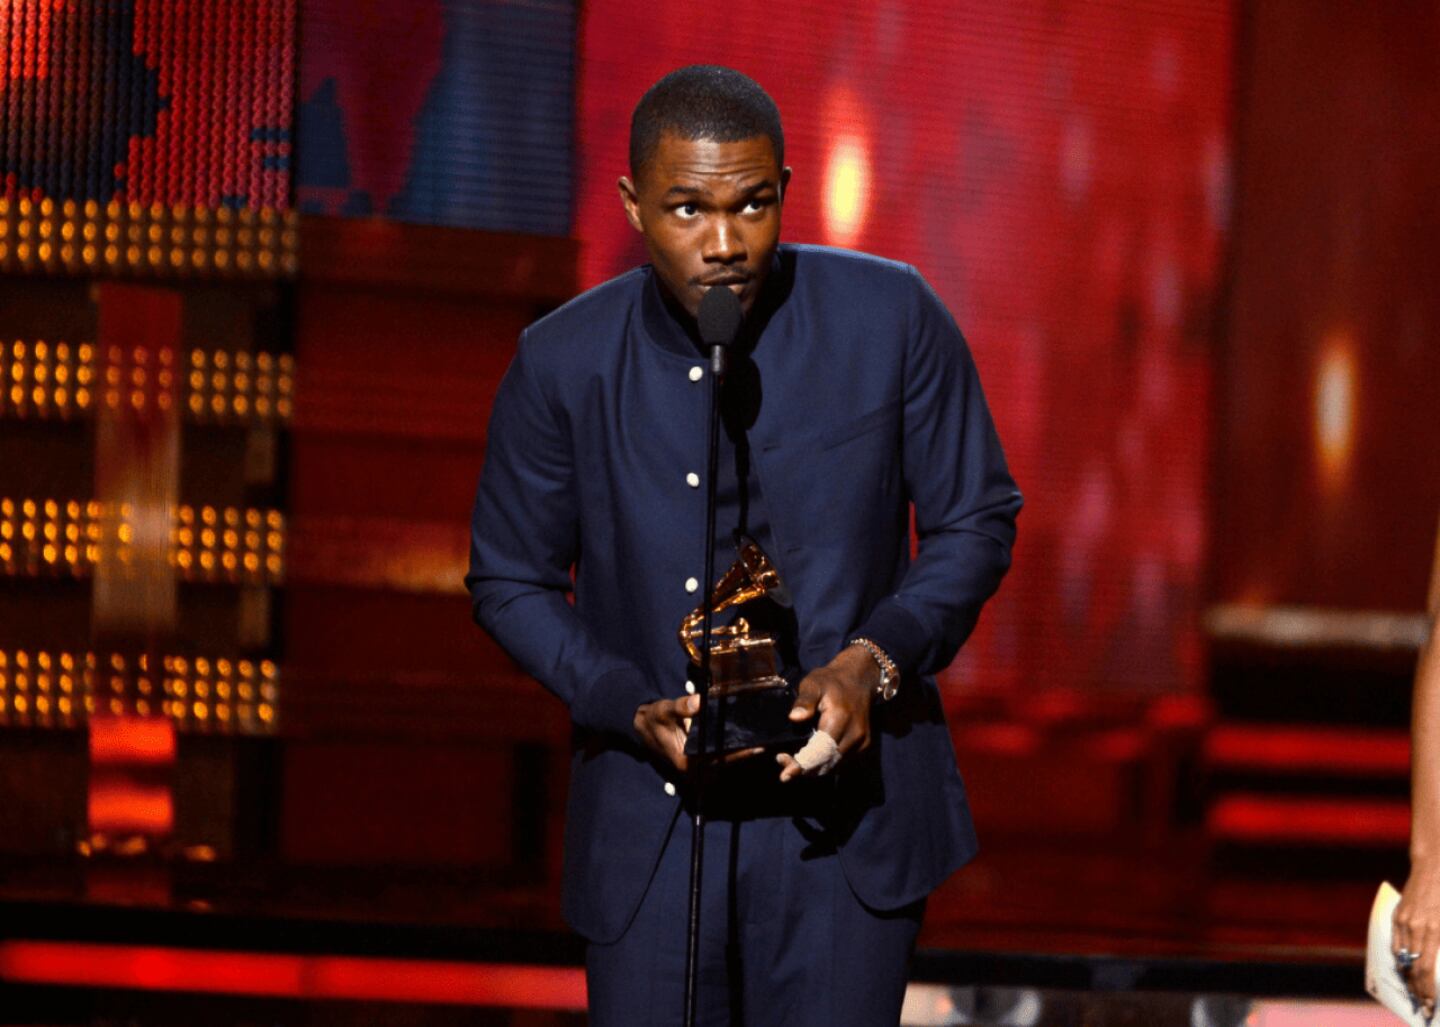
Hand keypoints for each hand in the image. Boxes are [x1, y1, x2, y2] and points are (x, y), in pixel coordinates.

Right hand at [633, 694, 763, 774]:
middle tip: (768, 741)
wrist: (642, 727)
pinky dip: (733, 750)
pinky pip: (720, 758)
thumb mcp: (664, 710)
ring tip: (763, 739)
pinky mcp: (699, 761)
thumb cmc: (654, 719)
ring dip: (741, 752)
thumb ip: (681, 706)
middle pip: (726, 763)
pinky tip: (747, 738)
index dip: (740, 754)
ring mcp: (697, 767)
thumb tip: (700, 701)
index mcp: (688, 762)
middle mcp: (694, 770)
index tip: (758, 746)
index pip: (720, 760)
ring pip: (725, 762)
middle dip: (746, 753)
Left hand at [777, 645, 877, 781]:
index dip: (802, 763)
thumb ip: (805, 700)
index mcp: (840, 718)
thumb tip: (794, 717)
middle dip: (804, 769)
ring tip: (792, 765)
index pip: (820, 750)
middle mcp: (854, 733)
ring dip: (813, 769)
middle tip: (784, 770)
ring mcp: (861, 741)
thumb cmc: (831, 682)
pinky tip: (809, 761)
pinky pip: (840, 762)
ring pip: (833, 766)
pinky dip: (824, 765)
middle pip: (826, 762)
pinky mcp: (862, 746)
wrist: (858, 680)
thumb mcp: (813, 683)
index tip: (785, 770)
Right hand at [1395, 858, 1439, 1017]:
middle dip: (1418, 987)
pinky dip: (1400, 956)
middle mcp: (1418, 926)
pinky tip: (1406, 965)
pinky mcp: (1398, 914)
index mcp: (1436, 929)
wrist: (1435, 867)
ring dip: (1408, 975)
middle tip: (1422, 1002)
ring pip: (1402, 955)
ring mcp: (1405, 920)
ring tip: (1414, 989)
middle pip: (1414, 965)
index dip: (1427, 988)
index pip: (1427, 968)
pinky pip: (1396, 942)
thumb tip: (1438, 962)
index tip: (1429, 1002)